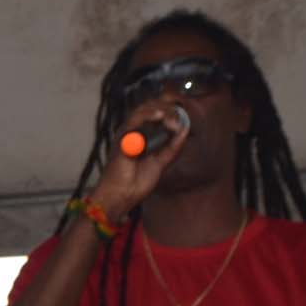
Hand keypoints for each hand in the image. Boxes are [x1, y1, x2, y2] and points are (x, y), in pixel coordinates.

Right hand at [91, 93, 191, 220]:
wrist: (121, 196)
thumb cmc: (135, 183)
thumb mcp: (161, 162)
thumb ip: (172, 147)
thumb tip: (184, 129)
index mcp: (141, 137)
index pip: (156, 115)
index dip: (170, 111)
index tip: (183, 118)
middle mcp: (133, 132)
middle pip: (151, 108)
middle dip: (168, 109)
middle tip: (179, 118)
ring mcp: (126, 133)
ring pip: (143, 109)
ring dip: (161, 110)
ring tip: (171, 118)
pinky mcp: (122, 137)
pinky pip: (134, 119)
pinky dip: (148, 115)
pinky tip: (159, 116)